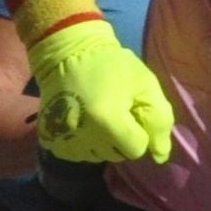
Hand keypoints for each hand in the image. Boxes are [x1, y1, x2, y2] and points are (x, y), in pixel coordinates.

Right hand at [27, 16, 175, 163]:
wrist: (66, 53)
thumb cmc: (111, 65)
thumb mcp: (145, 84)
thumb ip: (159, 121)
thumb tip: (160, 157)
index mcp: (108, 120)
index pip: (136, 149)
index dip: (138, 131)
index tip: (129, 111)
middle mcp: (83, 135)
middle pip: (117, 154)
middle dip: (121, 137)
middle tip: (113, 110)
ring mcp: (63, 139)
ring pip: (97, 156)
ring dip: (102, 141)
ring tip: (95, 114)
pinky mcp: (50, 139)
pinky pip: (77, 154)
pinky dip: (83, 143)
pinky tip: (81, 121)